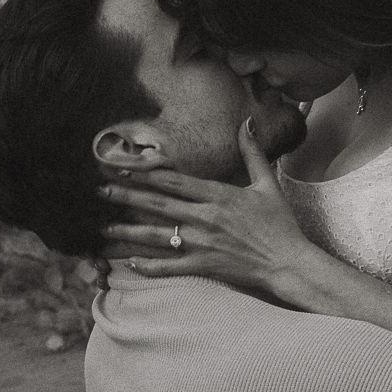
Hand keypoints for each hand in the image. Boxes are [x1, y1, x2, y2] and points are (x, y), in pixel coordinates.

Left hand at [100, 121, 324, 303]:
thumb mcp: (268, 184)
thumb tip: (246, 124)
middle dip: (127, 197)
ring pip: (158, 236)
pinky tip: (131, 263)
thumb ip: (253, 154)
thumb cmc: (280, 224)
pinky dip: (149, 266)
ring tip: (106, 228)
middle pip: (158, 205)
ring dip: (129, 232)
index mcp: (219, 195)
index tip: (124, 168)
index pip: (175, 181)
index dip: (146, 174)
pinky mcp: (205, 266)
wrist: (289, 262)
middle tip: (102, 191)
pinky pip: (170, 267)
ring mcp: (203, 243)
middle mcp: (206, 217)